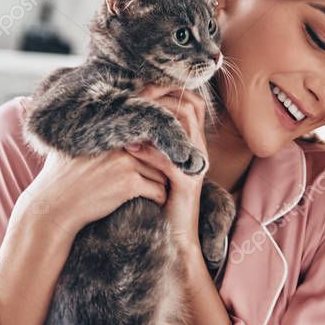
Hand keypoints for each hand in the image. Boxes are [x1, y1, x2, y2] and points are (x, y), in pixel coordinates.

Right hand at [18, 145, 168, 237]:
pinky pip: (158, 190)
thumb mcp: (67, 145)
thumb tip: (79, 117)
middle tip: (162, 179)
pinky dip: (159, 198)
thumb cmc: (57, 178)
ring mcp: (125, 162)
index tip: (154, 162)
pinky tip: (155, 203)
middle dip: (159, 168)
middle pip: (156, 153)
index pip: (145, 134)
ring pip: (160, 172)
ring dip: (161, 183)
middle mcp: (119, 143)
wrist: (52, 206)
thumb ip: (83, 132)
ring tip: (158, 191)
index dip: (151, 149)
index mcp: (108, 131)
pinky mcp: (129, 184)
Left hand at [127, 85, 207, 255]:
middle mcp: (198, 150)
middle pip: (189, 107)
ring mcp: (195, 166)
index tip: (140, 87)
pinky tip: (130, 150)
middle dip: (160, 98)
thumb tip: (125, 118)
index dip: (168, 89)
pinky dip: (149, 152)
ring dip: (154, 120)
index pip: (191, 102)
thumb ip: (148, 143)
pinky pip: (170, 160)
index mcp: (193, 143)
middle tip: (132, 97)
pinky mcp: (187, 184)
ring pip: (183, 127)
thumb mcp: (154, 166)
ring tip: (128, 121)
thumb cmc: (160, 201)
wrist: (175, 237)